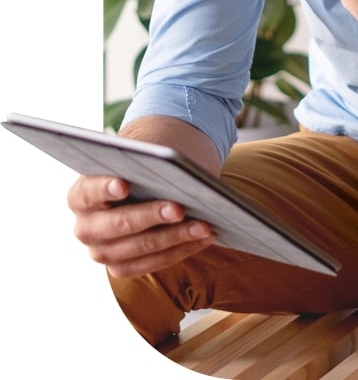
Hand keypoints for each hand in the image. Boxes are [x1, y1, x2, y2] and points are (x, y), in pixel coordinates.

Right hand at [68, 175, 215, 278]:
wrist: (145, 189)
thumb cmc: (143, 170)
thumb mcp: (140, 161)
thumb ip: (147, 164)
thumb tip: (174, 169)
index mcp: (81, 196)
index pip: (89, 192)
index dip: (105, 189)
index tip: (124, 184)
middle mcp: (86, 228)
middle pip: (119, 224)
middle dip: (151, 215)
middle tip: (179, 208)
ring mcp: (103, 252)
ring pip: (140, 247)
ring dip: (176, 237)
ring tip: (204, 225)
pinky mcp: (123, 267)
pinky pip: (154, 263)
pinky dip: (183, 249)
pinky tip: (206, 237)